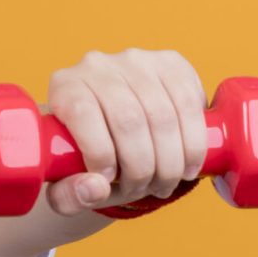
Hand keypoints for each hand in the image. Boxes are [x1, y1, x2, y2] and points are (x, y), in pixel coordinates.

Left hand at [42, 48, 210, 215]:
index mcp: (65, 86)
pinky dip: (193, 142)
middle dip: (141, 168)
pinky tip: (187, 166)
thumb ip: (68, 195)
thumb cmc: (83, 157)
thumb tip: (95, 187)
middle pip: (128, 119)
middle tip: (144, 190)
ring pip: (162, 115)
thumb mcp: (66, 182)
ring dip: (170, 161)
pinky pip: (189, 103)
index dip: (100, 152)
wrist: (113, 129)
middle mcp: (98, 65)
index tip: (108, 181)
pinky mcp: (171, 63)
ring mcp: (137, 61)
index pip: (83, 113)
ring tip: (164, 184)